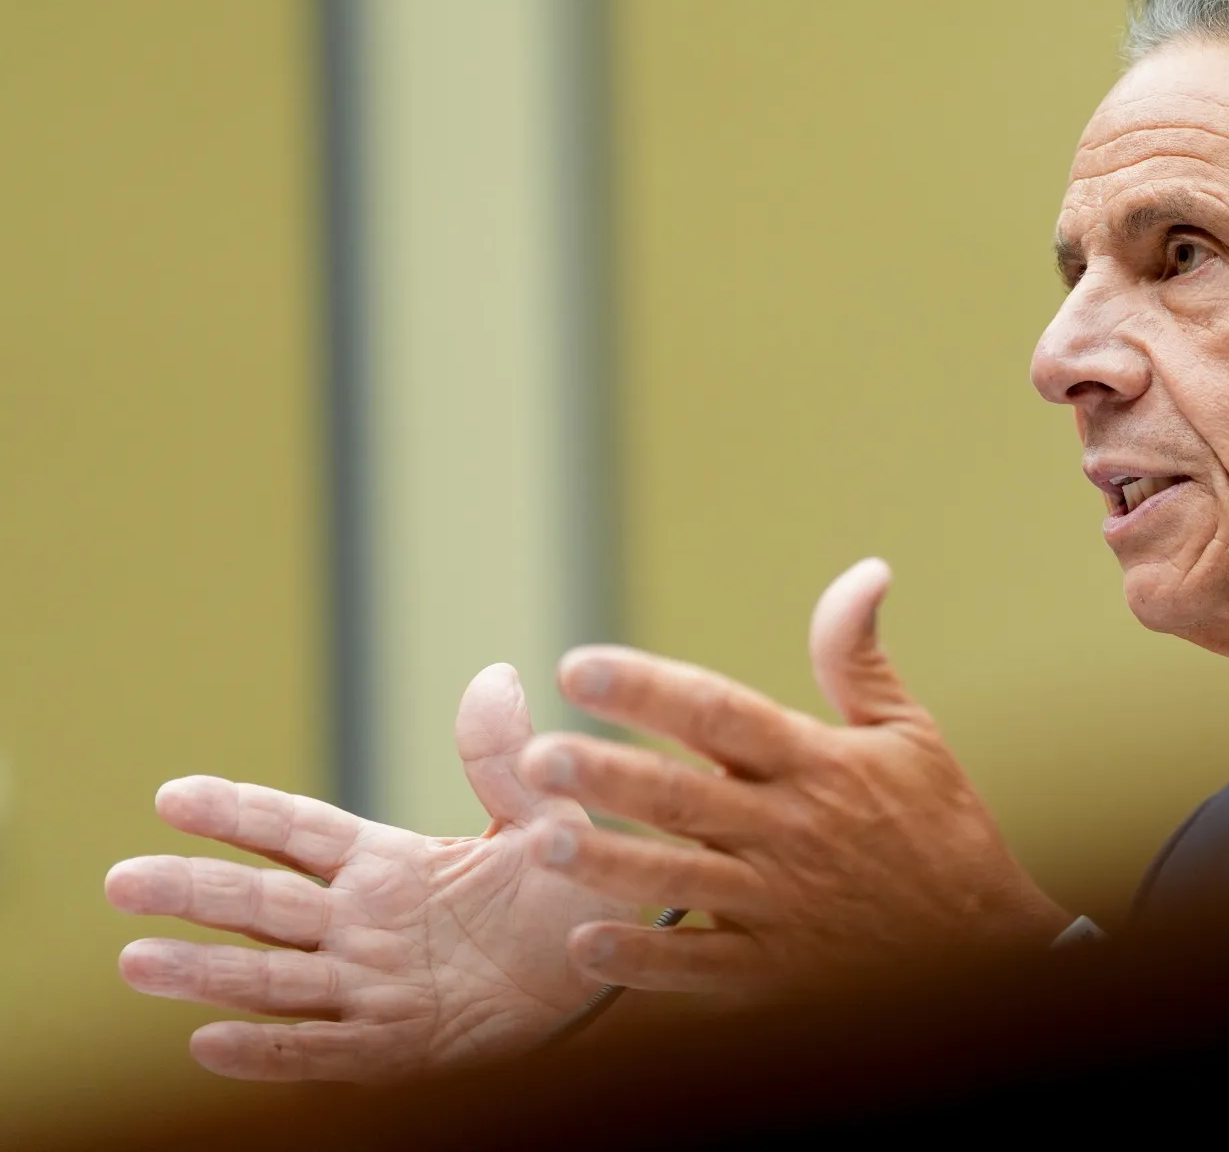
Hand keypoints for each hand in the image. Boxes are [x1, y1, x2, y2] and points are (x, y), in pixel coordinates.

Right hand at [105, 666, 637, 1080]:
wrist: (610, 962)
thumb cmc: (569, 886)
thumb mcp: (543, 816)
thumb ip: (505, 761)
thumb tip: (494, 676)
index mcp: (388, 863)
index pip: (295, 833)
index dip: (236, 815)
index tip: (171, 797)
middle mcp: (364, 922)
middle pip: (263, 905)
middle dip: (193, 892)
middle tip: (121, 880)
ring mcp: (372, 985)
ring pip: (274, 978)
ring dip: (208, 972)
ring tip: (137, 961)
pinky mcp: (396, 1044)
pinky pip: (323, 1048)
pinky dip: (269, 1049)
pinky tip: (208, 1043)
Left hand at [517, 558, 1071, 992]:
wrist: (988, 947)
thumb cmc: (941, 829)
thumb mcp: (909, 733)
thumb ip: (858, 658)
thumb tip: (864, 570)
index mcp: (818, 763)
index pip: (721, 713)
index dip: (648, 689)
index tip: (579, 666)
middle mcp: (792, 831)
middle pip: (682, 797)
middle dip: (606, 774)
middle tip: (539, 757)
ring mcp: (781, 906)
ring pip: (676, 879)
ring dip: (605, 862)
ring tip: (538, 840)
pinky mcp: (776, 973)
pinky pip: (698, 967)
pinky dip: (642, 959)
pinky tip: (584, 945)